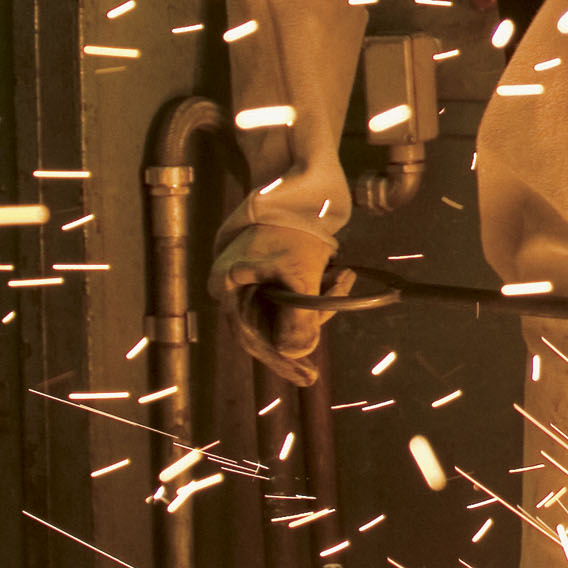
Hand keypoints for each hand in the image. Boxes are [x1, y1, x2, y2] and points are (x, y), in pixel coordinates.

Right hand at [208, 224, 349, 386]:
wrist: (301, 191)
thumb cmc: (294, 228)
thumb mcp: (300, 272)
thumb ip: (299, 315)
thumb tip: (296, 353)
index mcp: (228, 288)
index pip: (251, 338)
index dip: (280, 360)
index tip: (306, 376)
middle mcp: (234, 290)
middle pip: (268, 328)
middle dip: (305, 327)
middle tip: (321, 349)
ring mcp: (251, 283)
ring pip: (284, 314)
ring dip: (316, 305)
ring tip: (340, 278)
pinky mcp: (270, 276)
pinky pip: (293, 297)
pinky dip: (317, 293)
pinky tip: (337, 274)